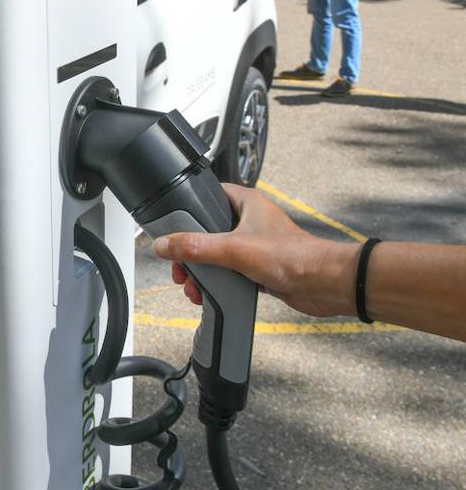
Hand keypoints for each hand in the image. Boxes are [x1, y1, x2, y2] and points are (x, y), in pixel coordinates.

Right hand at [153, 184, 358, 317]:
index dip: (187, 209)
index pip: (206, 195)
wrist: (324, 285)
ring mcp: (253, 245)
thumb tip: (164, 244)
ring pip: (215, 254)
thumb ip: (196, 247)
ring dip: (200, 272)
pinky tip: (207, 294)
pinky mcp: (257, 267)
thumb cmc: (293, 257)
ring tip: (191, 286)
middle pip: (205, 231)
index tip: (171, 225)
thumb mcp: (234, 249)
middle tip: (179, 266)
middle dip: (189, 253)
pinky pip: (227, 273)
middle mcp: (249, 221)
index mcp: (246, 203)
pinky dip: (215, 283)